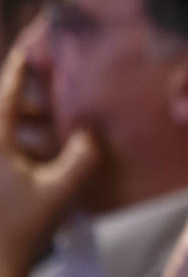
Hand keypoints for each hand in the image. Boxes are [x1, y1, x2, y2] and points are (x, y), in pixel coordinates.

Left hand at [0, 45, 99, 276]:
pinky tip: (37, 165)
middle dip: (24, 105)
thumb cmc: (22, 227)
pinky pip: (5, 156)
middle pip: (2, 114)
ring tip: (48, 140)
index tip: (31, 48)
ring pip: (3, 137)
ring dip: (22, 131)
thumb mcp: (61, 191)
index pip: (5, 94)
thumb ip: (80, 157)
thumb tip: (90, 134)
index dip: (19, 68)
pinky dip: (18, 153)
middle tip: (49, 107)